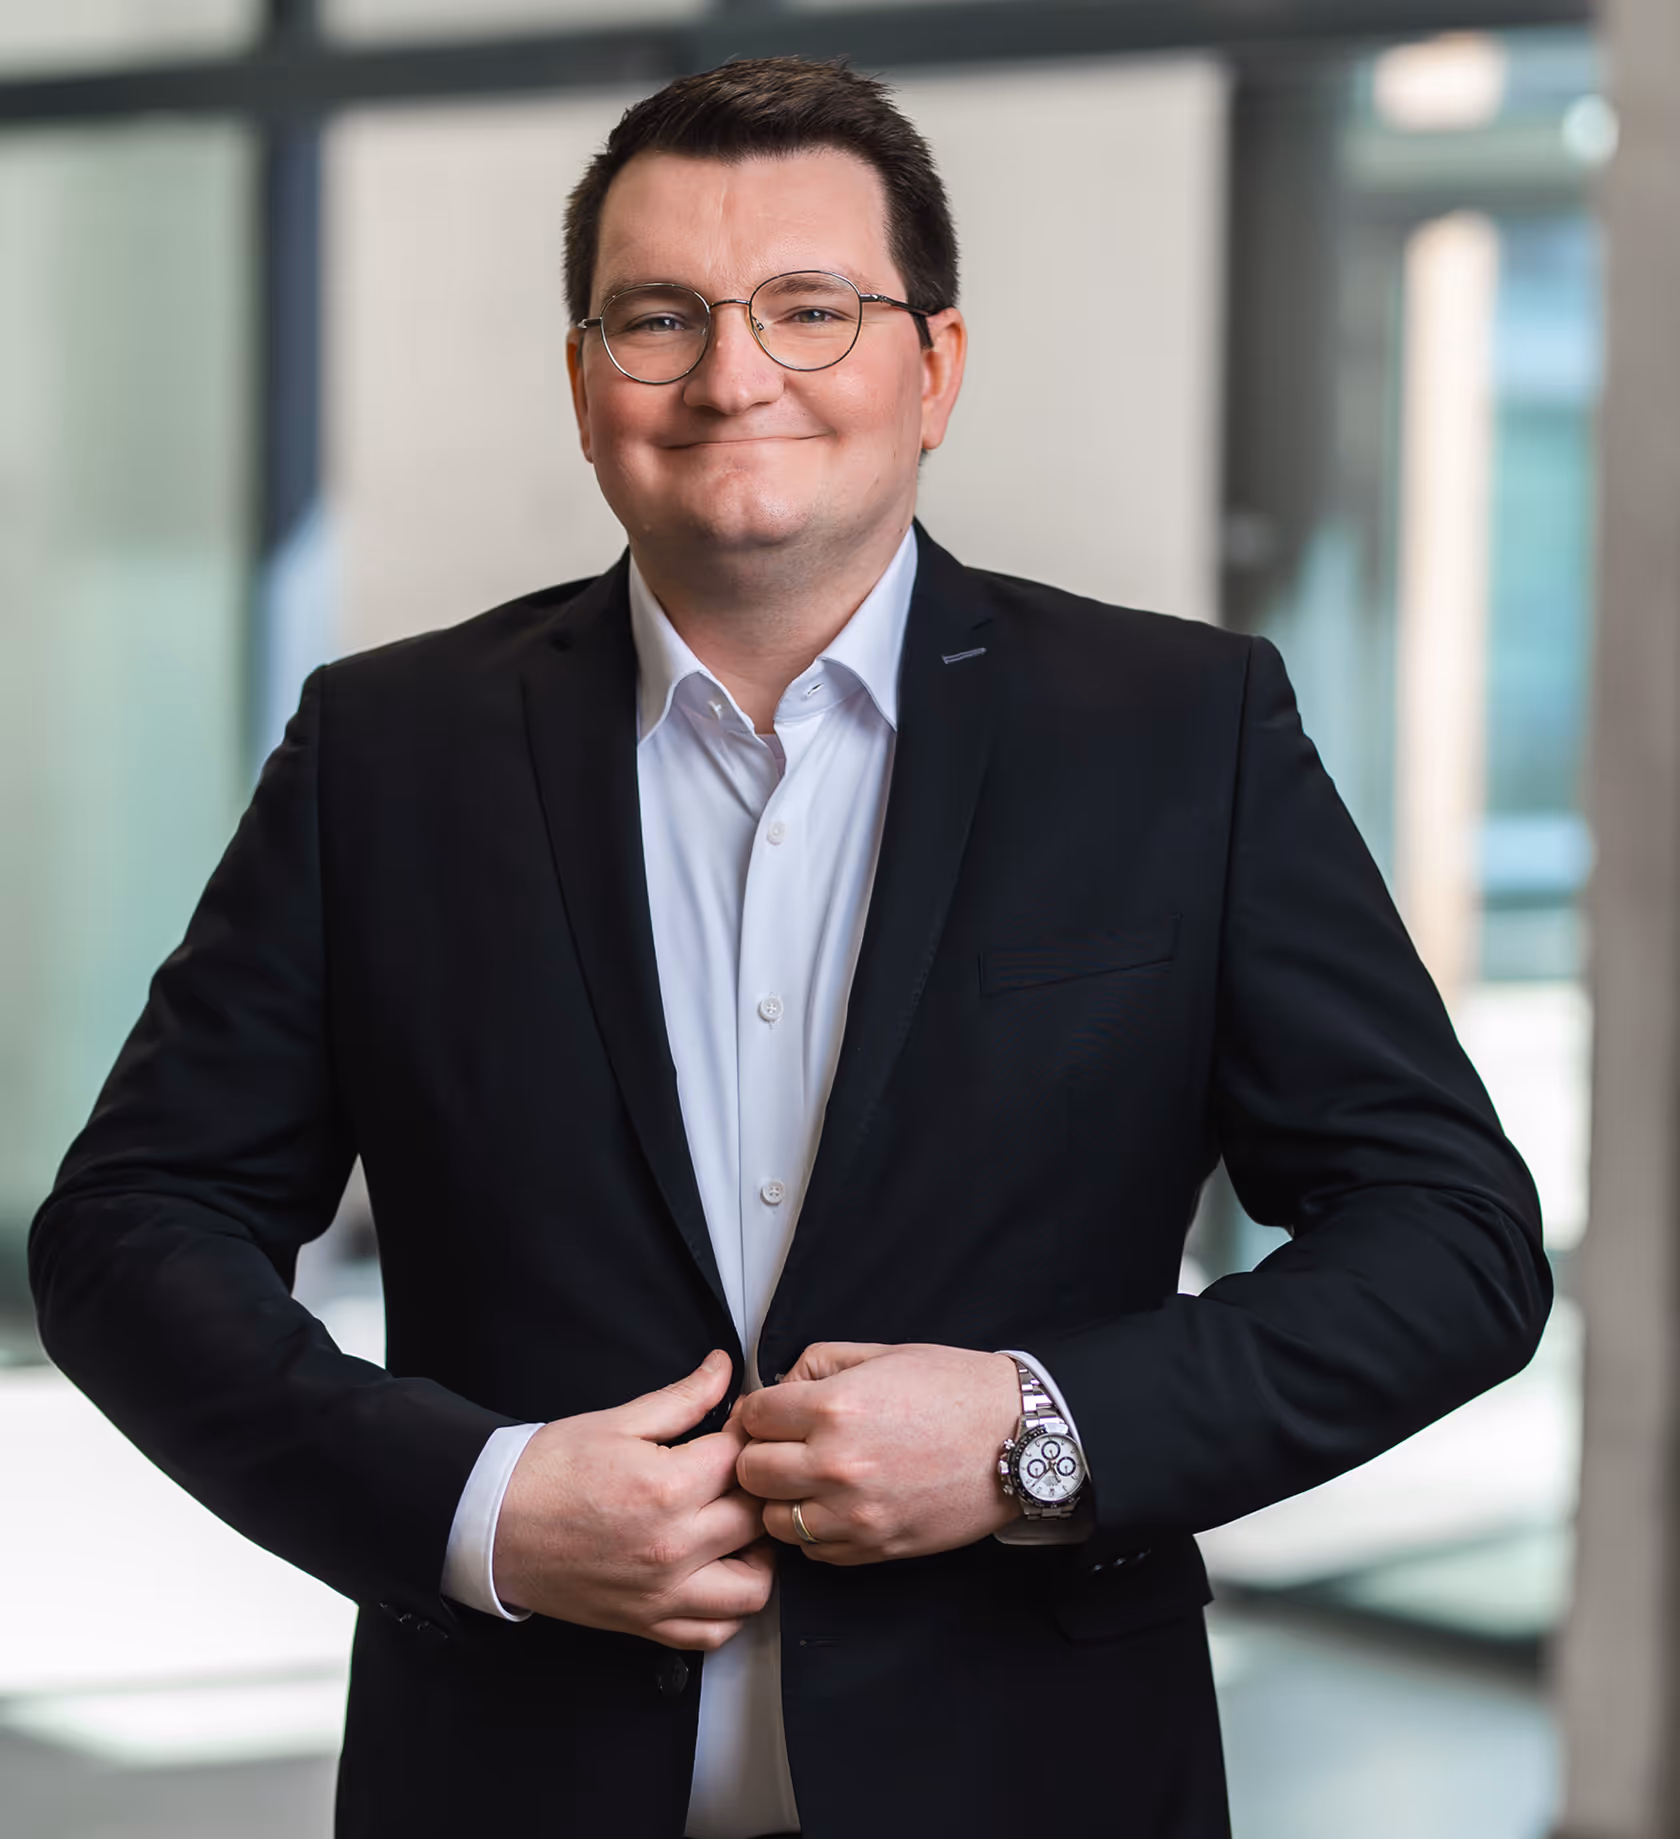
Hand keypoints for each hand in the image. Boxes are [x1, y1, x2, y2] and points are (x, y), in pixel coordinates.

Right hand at [492, 1349, 773, 1649]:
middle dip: (759, 1488)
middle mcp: (671, 1547)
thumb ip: (683, 1397)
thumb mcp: (618, 1421)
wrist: (492, 1522)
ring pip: (753, 1589)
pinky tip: (721, 1574)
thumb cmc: (547, 1471)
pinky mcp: (646, 1623)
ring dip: (759, 1556)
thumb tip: (723, 1369)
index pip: (741, 1458)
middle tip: (743, 1472)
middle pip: (756, 1518)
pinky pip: (713, 1634)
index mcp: (666, 1488)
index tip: (741, 1428)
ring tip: (741, 1528)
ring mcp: (661, 1593)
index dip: (748, 1435)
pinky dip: (730, 1610)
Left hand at [734, 1343, 1021, 1564]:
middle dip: (760, 1454)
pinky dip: (815, 1531)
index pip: (752, 1416)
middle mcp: (837, 1465)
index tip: (768, 1414)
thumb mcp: (881, 1354)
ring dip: (783, 1499)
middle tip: (782, 1447)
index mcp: (835, 1407)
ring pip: (774, 1520)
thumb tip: (777, 1388)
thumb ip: (818, 1364)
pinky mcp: (875, 1548)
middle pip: (751, 1471)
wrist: (1016, 1439)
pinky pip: (813, 1552)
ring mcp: (855, 1514)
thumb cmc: (954, 1390)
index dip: (756, 1411)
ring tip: (807, 1480)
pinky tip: (835, 1505)